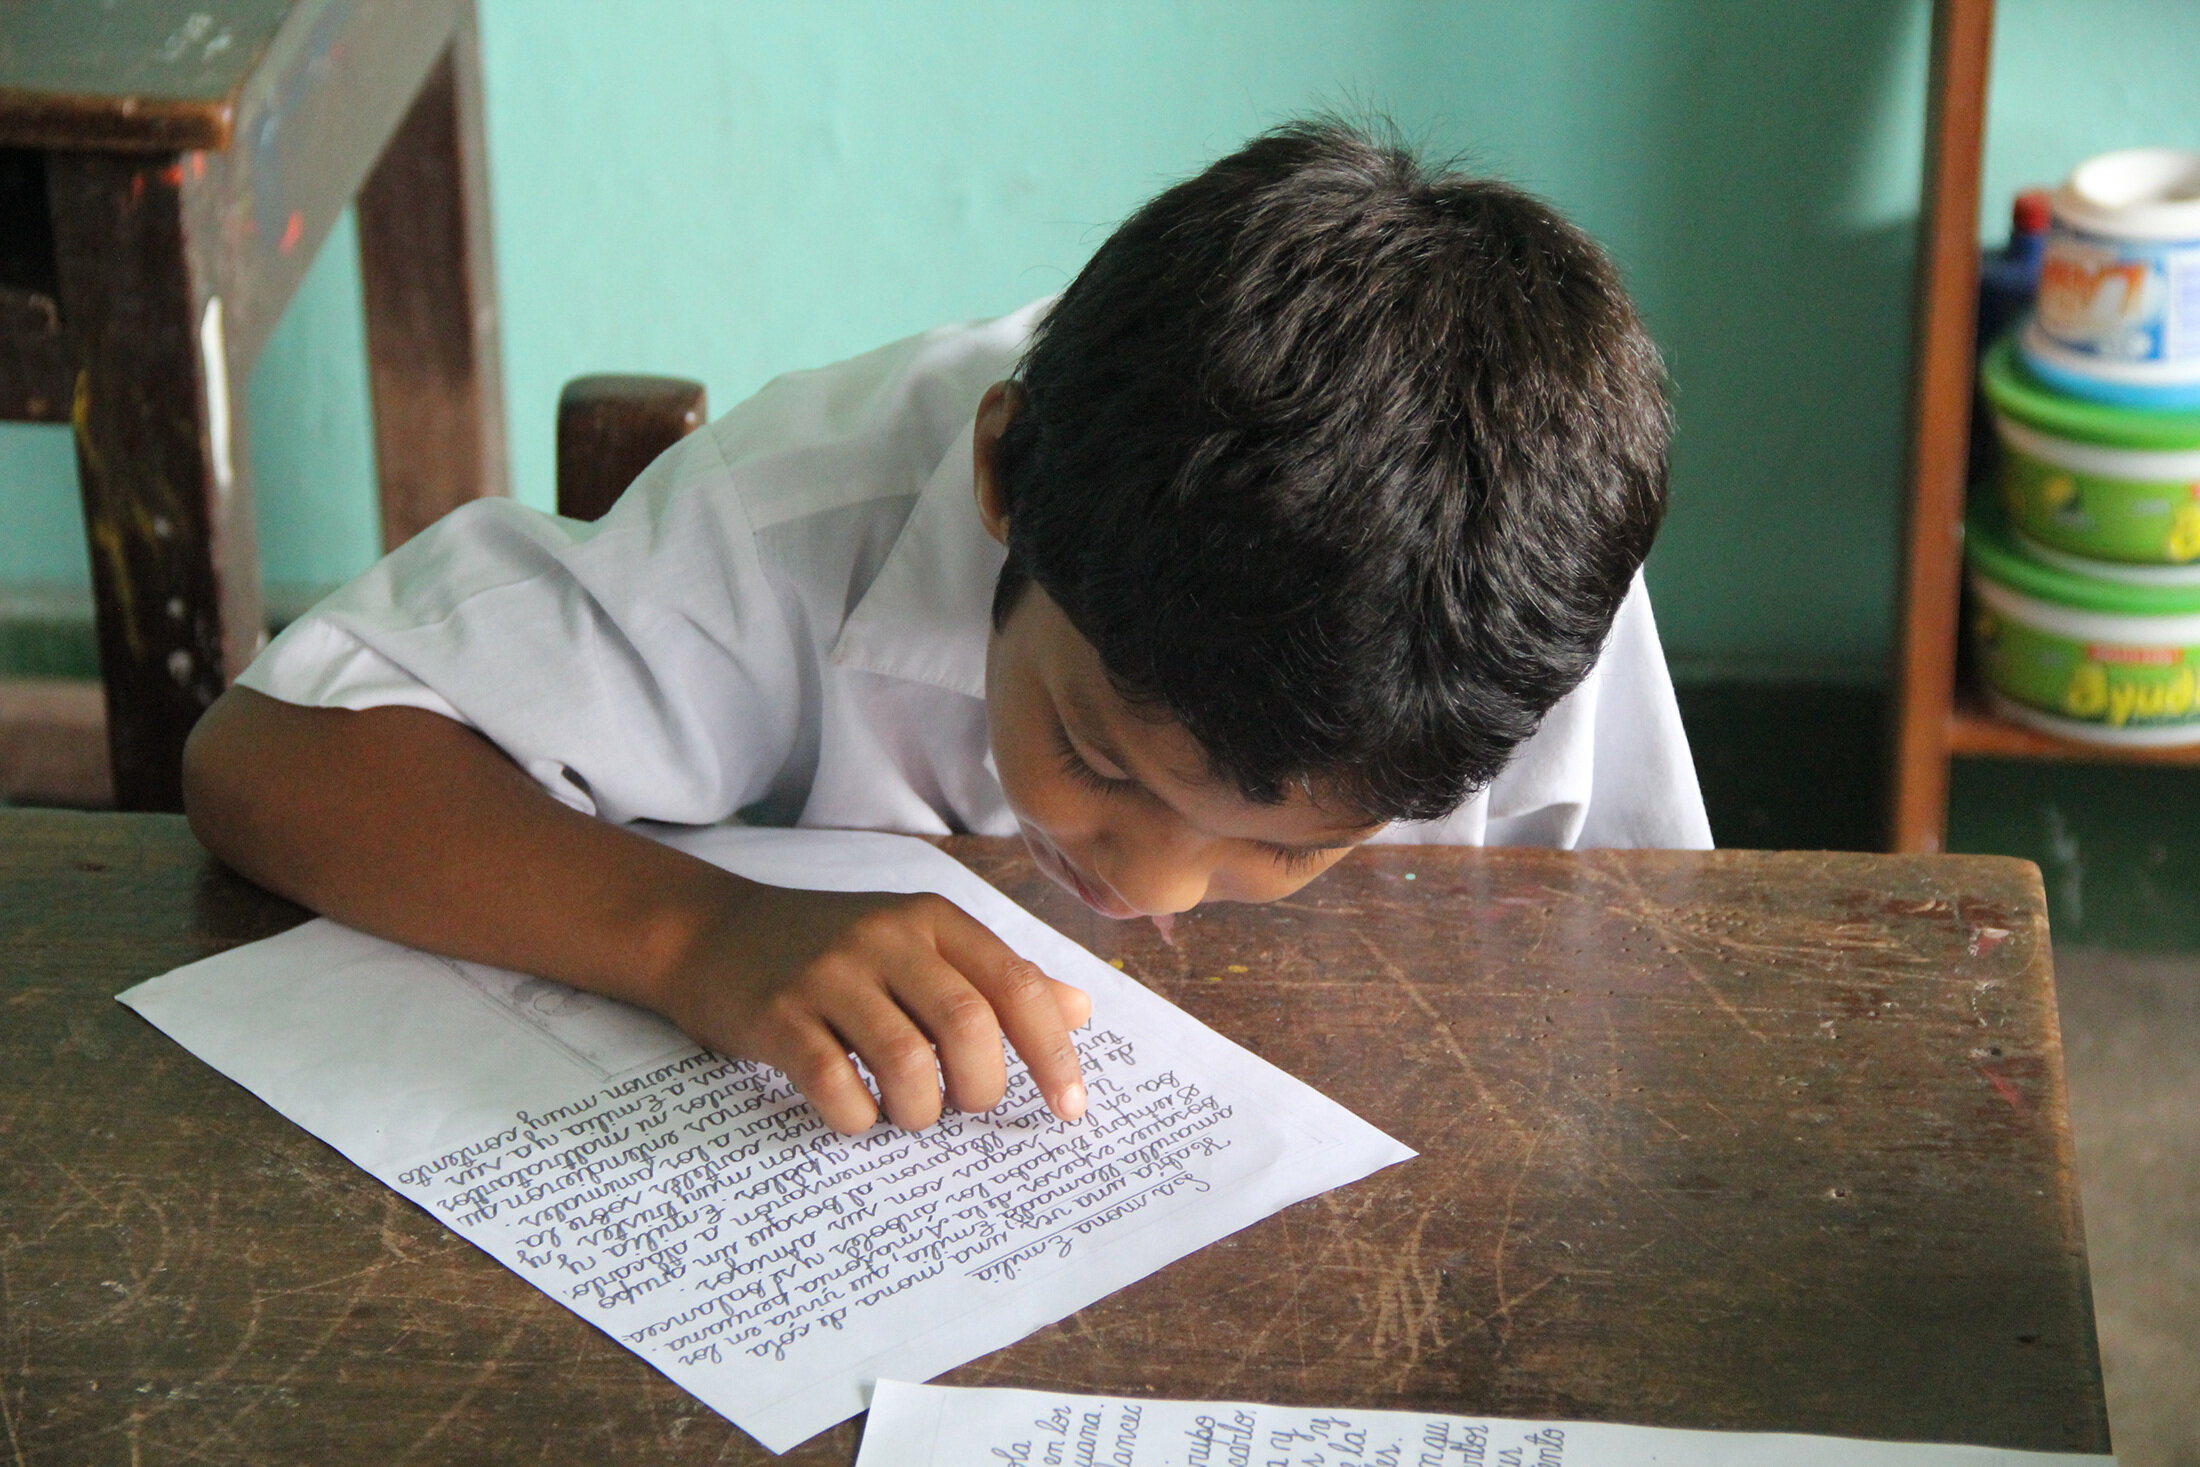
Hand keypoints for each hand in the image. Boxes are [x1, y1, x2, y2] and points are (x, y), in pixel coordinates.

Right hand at [655, 884, 1091, 1134]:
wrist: (712, 933)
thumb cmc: (832, 950)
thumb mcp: (918, 945)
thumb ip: (995, 978)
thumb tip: (1078, 1011)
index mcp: (933, 920)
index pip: (1015, 986)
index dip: (1052, 1054)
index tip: (1070, 1109)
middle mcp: (886, 938)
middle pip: (967, 1024)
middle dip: (982, 1088)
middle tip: (966, 1106)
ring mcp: (829, 975)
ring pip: (907, 1062)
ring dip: (921, 1112)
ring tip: (910, 1113)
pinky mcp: (778, 1017)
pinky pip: (835, 1085)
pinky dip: (859, 1119)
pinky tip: (858, 1113)